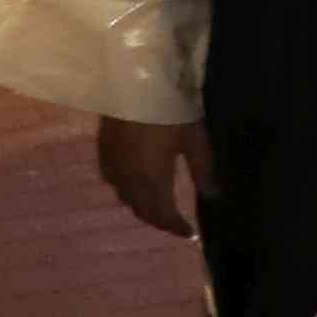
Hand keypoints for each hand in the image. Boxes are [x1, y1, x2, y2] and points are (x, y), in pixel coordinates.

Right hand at [93, 114, 206, 237]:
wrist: (135, 82)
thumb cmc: (170, 109)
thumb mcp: (194, 139)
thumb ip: (202, 170)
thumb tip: (213, 196)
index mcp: (152, 180)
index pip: (163, 215)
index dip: (176, 227)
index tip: (190, 234)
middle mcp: (128, 180)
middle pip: (141, 210)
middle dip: (159, 220)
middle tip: (174, 223)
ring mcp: (112, 166)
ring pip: (126, 198)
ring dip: (142, 207)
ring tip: (158, 207)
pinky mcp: (103, 152)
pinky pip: (113, 182)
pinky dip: (127, 191)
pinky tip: (135, 184)